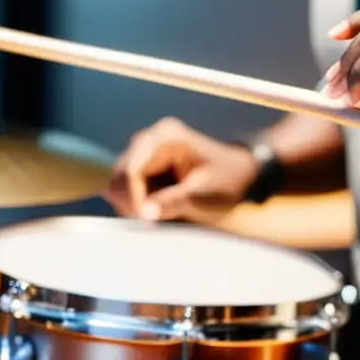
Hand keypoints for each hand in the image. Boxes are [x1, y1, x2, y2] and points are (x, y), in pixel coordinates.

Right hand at [104, 118, 258, 223]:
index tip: (146, 219)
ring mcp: (146, 148)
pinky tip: (155, 207)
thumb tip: (145, 213)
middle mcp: (151, 137)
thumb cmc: (227, 180)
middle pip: (120, 174)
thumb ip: (174, 202)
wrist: (239, 173)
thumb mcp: (204, 194)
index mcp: (166, 138)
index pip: (132, 169)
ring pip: (120, 181)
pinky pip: (127, 184)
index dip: (133, 198)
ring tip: (156, 214)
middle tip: (151, 221)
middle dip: (131, 201)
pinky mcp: (145, 162)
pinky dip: (136, 199)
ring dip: (133, 202)